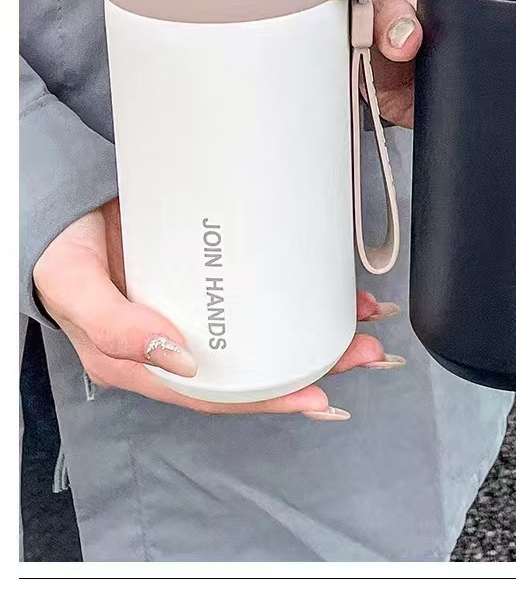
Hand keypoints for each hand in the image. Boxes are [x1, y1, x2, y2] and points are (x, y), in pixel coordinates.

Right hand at [33, 198, 402, 419]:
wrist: (60, 205)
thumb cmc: (62, 256)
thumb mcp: (77, 292)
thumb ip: (116, 328)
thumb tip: (182, 359)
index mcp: (151, 361)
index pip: (222, 394)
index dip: (272, 399)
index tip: (319, 394)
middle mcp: (184, 340)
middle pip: (259, 364)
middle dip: (316, 362)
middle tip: (365, 350)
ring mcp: (203, 302)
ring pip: (268, 326)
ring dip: (317, 327)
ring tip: (365, 318)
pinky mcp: (214, 266)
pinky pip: (262, 284)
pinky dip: (297, 285)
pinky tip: (328, 280)